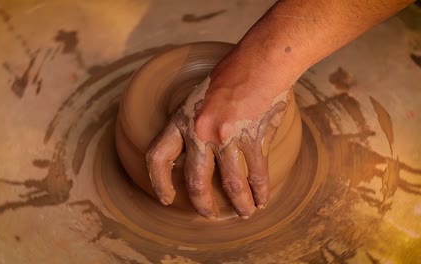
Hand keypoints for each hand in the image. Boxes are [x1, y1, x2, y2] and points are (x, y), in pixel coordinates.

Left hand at [146, 47, 290, 218]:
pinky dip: (260, 190)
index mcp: (182, 120)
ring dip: (239, 204)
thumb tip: (195, 149)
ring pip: (231, 184)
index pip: (158, 157)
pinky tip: (262, 199)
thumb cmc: (230, 75)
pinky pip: (256, 173)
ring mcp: (228, 137)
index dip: (159, 182)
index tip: (166, 198)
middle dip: (203, 205)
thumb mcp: (198, 96)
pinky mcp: (253, 138)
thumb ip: (194, 123)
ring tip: (245, 213)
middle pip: (196, 181)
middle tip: (209, 215)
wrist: (260, 62)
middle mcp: (201, 132)